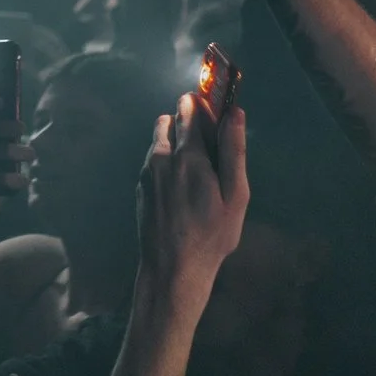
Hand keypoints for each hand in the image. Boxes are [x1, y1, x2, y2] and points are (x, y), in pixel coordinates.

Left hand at [139, 94, 248, 293]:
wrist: (172, 268)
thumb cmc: (211, 234)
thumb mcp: (235, 195)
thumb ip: (234, 151)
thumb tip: (235, 112)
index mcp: (187, 154)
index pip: (189, 108)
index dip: (204, 106)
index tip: (216, 116)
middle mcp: (161, 156)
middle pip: (171, 119)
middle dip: (189, 124)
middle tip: (210, 151)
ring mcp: (146, 171)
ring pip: (159, 139)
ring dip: (176, 143)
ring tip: (197, 174)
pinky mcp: (140, 185)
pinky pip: (153, 159)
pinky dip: (166, 162)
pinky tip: (181, 189)